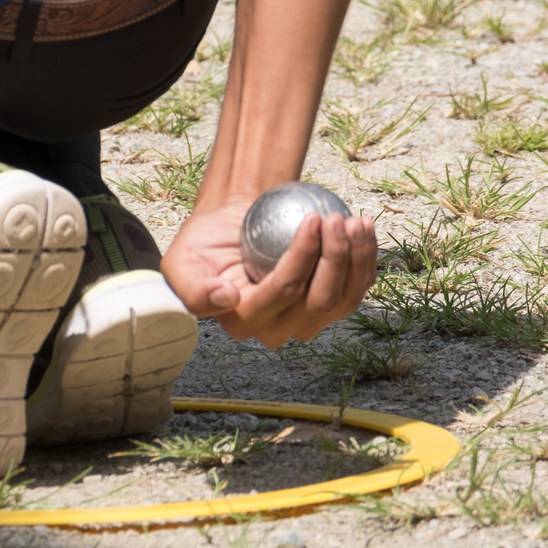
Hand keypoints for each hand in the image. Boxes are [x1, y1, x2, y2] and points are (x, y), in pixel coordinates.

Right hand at [161, 197, 377, 347]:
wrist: (231, 229)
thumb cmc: (204, 243)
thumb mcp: (181, 264)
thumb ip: (195, 289)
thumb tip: (226, 298)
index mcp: (244, 323)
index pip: (283, 292)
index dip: (303, 257)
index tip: (312, 218)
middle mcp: (279, 330)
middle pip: (319, 300)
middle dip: (336, 257)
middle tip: (336, 217)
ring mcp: (309, 321)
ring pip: (344, 298)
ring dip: (356, 259)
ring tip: (354, 221)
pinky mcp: (331, 306)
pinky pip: (357, 288)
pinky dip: (366, 259)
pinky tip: (364, 228)